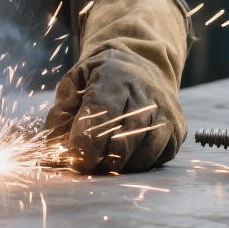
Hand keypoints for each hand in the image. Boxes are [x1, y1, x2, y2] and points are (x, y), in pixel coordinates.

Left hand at [47, 48, 183, 172]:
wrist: (144, 62)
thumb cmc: (103, 75)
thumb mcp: (76, 79)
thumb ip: (61, 109)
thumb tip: (51, 143)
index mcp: (116, 77)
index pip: (101, 117)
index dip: (84, 143)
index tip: (73, 157)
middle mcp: (147, 94)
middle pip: (120, 142)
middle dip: (98, 160)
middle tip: (85, 164)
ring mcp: (166, 113)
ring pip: (139, 156)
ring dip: (117, 165)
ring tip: (104, 156)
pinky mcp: (178, 130)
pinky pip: (154, 160)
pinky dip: (136, 163)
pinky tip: (126, 151)